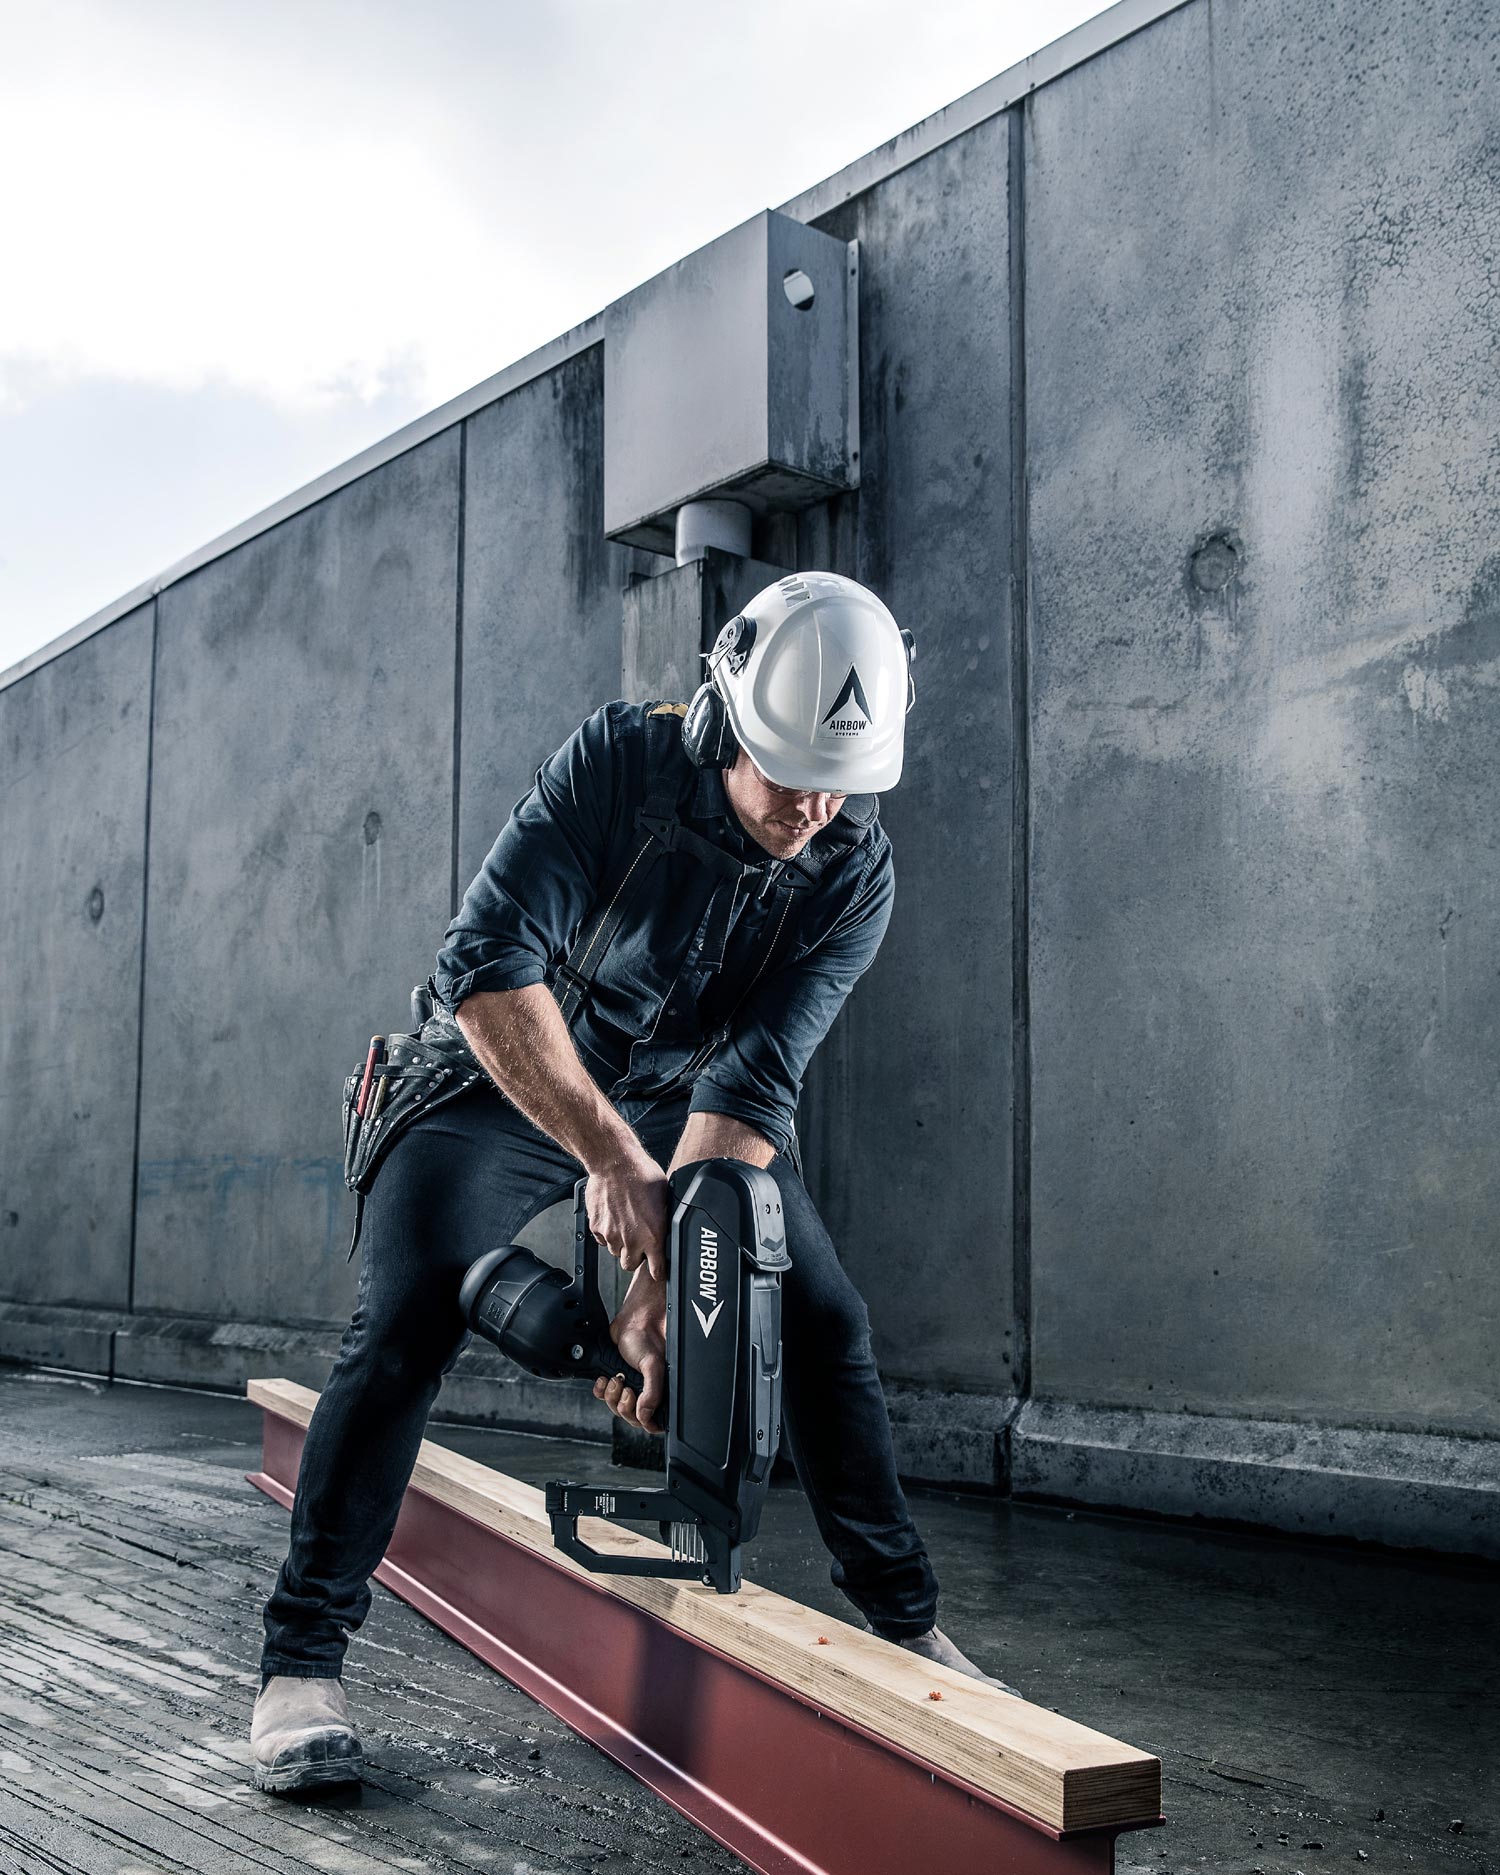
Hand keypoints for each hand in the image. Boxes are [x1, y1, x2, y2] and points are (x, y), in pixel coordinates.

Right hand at [585, 1149, 669, 1282]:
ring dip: (621, 1242)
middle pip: (631, 1265)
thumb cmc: (643, 1175)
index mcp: (653, 1236)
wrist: (615, 1162)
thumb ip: (664, 1222)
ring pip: (615, 1251)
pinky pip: (602, 1239)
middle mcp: (631, 1240)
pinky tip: (614, 1215)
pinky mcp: (596, 1227)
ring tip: (626, 1222)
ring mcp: (612, 1235)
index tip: (657, 1269)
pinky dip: (607, 1232)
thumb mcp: (666, 1199)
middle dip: (635, 1256)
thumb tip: (670, 1231)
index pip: (657, 1271)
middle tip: (639, 1240)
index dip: (657, 1271)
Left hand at [594, 1272, 666, 1433]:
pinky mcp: (614, 1376)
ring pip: (617, 1407)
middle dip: (626, 1406)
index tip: (640, 1411)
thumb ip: (652, 1393)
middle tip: (627, 1389)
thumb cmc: (650, 1336)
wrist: (635, 1318)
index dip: (646, 1421)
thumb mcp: (654, 1366)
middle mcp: (646, 1390)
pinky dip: (600, 1389)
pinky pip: (603, 1395)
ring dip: (613, 1396)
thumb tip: (645, 1415)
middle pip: (632, 1417)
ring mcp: (630, 1384)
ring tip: (616, 1379)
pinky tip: (604, 1378)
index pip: (654, 1421)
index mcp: (662, 1391)